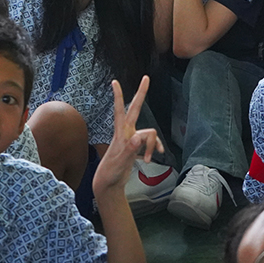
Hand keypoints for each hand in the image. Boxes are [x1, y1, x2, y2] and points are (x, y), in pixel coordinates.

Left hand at [93, 77, 162, 193]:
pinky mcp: (136, 146)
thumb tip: (137, 137)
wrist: (109, 184)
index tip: (115, 81)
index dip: (118, 96)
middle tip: (146, 78)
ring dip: (152, 146)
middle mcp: (126, 132)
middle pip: (136, 109)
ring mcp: (132, 138)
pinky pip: (151, 142)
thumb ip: (129, 149)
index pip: (119, 110)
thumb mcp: (120, 162)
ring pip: (149, 133)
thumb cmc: (111, 173)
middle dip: (141, 94)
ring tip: (147, 160)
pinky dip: (154, 149)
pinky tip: (153, 157)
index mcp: (120, 133)